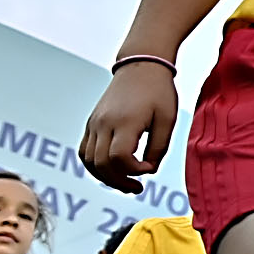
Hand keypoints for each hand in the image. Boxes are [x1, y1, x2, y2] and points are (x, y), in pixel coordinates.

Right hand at [81, 63, 179, 193]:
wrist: (141, 65)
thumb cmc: (159, 91)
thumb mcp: (168, 119)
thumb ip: (159, 148)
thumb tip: (148, 170)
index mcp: (125, 121)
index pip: (119, 158)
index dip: (134, 171)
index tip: (149, 168)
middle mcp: (104, 123)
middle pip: (101, 165)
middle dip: (119, 182)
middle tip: (137, 188)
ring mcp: (94, 123)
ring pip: (89, 161)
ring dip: (105, 178)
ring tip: (125, 183)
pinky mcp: (91, 123)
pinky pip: (85, 152)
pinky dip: (95, 166)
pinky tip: (112, 170)